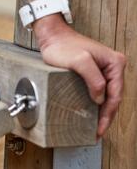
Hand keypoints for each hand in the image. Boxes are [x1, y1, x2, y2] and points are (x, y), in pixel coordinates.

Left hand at [34, 14, 125, 137]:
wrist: (52, 36)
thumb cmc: (63, 46)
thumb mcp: (78, 61)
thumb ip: (93, 78)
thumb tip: (100, 98)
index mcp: (114, 63)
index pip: (115, 94)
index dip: (108, 114)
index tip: (99, 129)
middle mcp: (113, 66)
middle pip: (113, 97)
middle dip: (106, 116)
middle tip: (97, 132)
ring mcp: (104, 69)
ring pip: (107, 95)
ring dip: (102, 111)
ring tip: (95, 127)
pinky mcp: (94, 71)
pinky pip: (99, 90)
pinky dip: (97, 103)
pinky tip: (91, 112)